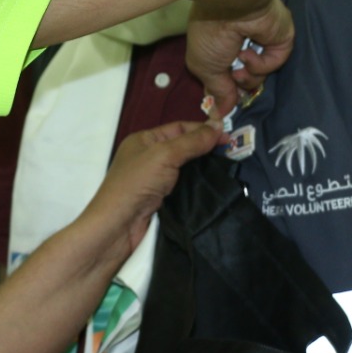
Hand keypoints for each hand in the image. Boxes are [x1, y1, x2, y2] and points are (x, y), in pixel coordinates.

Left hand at [82, 120, 225, 254]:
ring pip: (185, 168)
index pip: (179, 128)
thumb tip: (219, 125)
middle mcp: (149, 157)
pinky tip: (214, 185)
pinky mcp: (161, 199)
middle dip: (206, 148)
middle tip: (233, 153)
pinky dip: (198, 185)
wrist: (118, 227)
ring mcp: (155, 179)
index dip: (203, 130)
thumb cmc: (136, 184)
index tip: (228, 137)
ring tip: (229, 168)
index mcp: (144, 140)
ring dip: (204, 168)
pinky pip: (184, 186)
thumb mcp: (164, 155)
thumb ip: (192, 141)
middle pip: (184, 147)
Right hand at [186, 0, 293, 117]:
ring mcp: (264, 42)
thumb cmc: (210, 34)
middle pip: (245, 79)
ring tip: (238, 63)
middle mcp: (243, 43)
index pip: (227, 75)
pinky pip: (274, 63)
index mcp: (222, 44)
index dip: (225, 90)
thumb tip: (221, 113)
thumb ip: (217, 91)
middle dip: (237, 84)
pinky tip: (249, 53)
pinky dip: (260, 64)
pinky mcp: (282, 41)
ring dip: (248, 75)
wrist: (233, 9)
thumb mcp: (204, 67)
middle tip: (232, 78)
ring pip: (260, 75)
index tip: (222, 103)